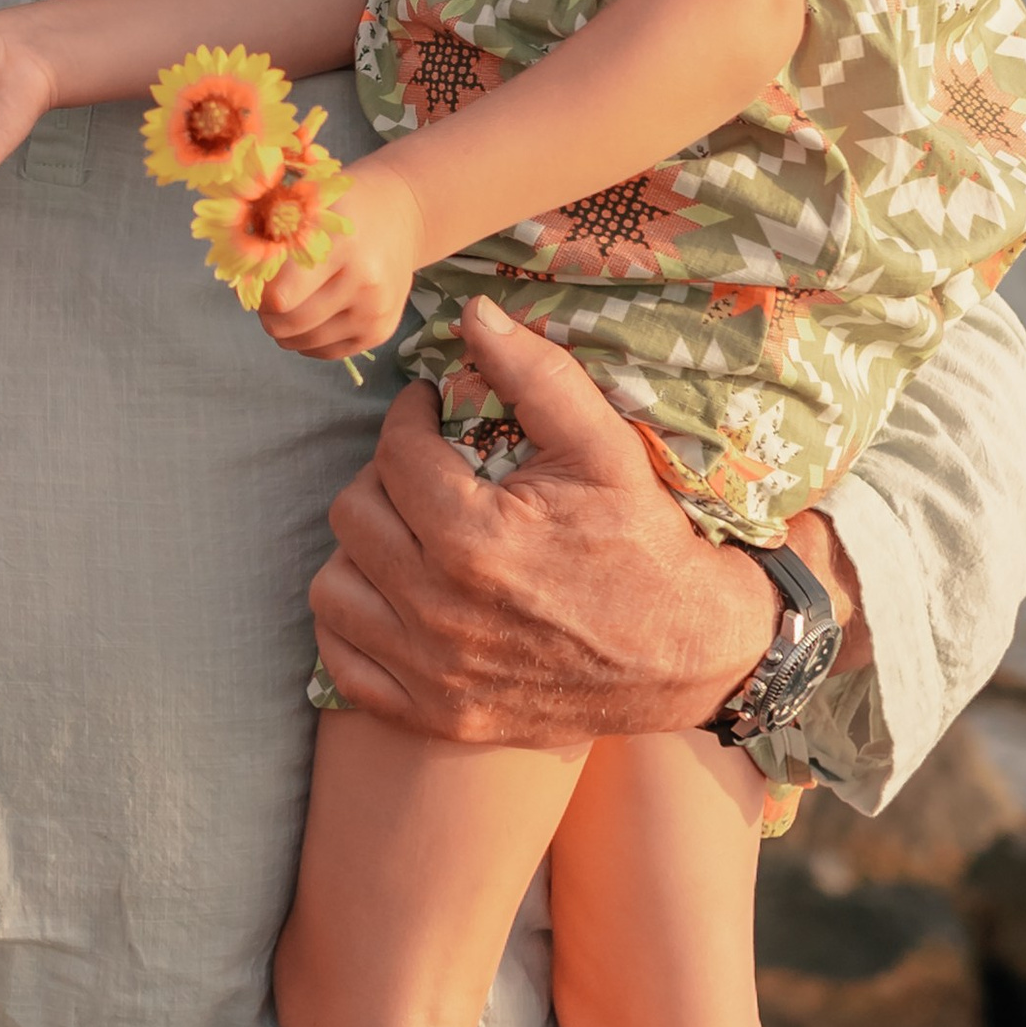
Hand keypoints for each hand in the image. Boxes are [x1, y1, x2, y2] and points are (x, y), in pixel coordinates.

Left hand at [255, 181, 425, 363]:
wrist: (403, 214)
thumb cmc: (344, 208)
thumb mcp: (308, 207)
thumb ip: (274, 242)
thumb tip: (240, 285)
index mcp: (343, 246)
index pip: (281, 297)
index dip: (259, 292)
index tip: (255, 279)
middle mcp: (365, 284)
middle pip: (289, 324)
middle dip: (267, 314)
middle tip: (267, 295)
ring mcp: (375, 312)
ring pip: (304, 344)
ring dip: (286, 329)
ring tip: (290, 303)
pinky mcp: (380, 333)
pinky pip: (326, 353)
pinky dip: (308, 339)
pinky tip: (312, 313)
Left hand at [308, 297, 788, 745]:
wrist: (692, 652)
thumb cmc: (647, 542)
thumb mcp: (605, 448)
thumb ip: (536, 374)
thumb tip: (472, 311)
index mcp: (476, 539)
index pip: (394, 453)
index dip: (410, 416)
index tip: (429, 410)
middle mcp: (441, 611)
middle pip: (353, 513)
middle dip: (383, 476)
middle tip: (422, 468)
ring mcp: (433, 673)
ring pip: (333, 588)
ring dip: (361, 549)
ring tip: (405, 530)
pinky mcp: (435, 715)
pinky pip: (343, 662)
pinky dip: (354, 624)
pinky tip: (392, 593)